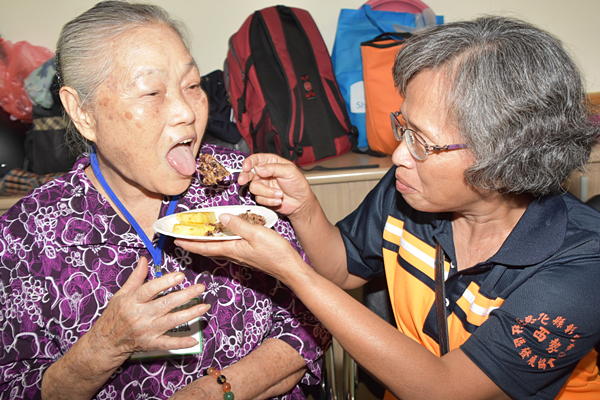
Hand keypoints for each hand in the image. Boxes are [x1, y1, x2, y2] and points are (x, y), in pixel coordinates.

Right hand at [87, 257, 209, 365]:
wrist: (105, 342)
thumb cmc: (114, 316)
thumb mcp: (121, 294)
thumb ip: (136, 277)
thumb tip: (144, 260)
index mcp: (133, 301)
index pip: (151, 289)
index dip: (166, 282)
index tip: (180, 275)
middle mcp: (141, 315)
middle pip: (166, 304)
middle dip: (185, 295)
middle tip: (200, 288)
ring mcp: (146, 330)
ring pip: (171, 321)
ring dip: (189, 314)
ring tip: (204, 306)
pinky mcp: (150, 343)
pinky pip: (167, 343)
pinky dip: (180, 343)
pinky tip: (193, 339)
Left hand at [176, 213, 306, 283]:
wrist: (289, 268)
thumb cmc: (275, 253)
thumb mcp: (257, 234)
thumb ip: (238, 225)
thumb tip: (222, 217)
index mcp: (233, 249)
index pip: (205, 246)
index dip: (189, 243)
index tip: (175, 239)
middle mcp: (234, 254)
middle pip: (208, 248)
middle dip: (193, 242)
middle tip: (181, 236)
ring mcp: (241, 256)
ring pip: (217, 248)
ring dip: (205, 242)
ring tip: (197, 235)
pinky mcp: (248, 255)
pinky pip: (228, 247)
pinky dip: (219, 242)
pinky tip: (222, 237)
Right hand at [237, 153, 312, 216]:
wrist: (301, 203)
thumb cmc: (298, 184)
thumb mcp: (290, 171)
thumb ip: (273, 168)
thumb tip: (258, 168)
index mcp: (271, 162)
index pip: (256, 159)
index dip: (249, 162)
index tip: (246, 167)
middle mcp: (265, 173)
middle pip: (249, 173)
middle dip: (245, 177)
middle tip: (243, 180)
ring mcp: (263, 185)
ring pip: (254, 187)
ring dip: (266, 192)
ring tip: (279, 194)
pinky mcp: (263, 196)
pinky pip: (259, 198)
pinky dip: (269, 200)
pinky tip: (278, 199)